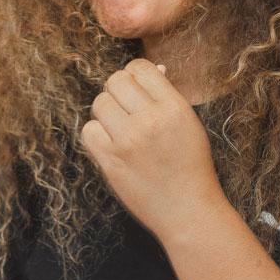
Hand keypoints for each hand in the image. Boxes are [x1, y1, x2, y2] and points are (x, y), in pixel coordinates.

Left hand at [80, 59, 223, 237]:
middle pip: (115, 81)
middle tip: (126, 110)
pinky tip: (111, 145)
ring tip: (120, 129)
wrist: (188, 212)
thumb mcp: (189, 124)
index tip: (137, 91)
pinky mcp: (111, 161)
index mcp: (174, 107)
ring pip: (99, 103)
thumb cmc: (191, 168)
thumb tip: (154, 68)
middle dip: (118, 91)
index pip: (140, 67)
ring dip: (106, 113)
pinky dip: (96, 135)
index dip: (135, 76)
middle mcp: (151, 119)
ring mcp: (128, 140)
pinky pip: (88, 131)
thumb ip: (168, 96)